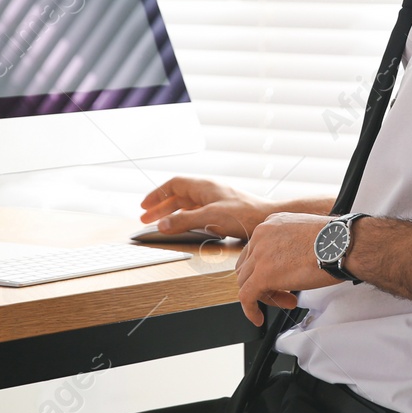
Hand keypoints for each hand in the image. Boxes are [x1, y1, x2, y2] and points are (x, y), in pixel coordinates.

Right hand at [139, 177, 277, 240]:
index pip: (174, 185)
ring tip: (159, 224)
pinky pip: (197, 213)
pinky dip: (185, 219)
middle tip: (145, 218)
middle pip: (178, 196)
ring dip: (171, 214)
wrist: (267, 218)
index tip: (144, 205)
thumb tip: (161, 225)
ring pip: (187, 205)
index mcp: (204, 186)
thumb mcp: (210, 217)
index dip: (157, 194)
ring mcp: (215, 201)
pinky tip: (182, 228)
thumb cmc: (243, 214)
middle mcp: (208, 191)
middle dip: (160, 207)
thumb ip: (184, 221)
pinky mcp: (222, 212)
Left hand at [233, 212, 339, 325]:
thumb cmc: (335, 241)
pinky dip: (250, 310)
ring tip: (287, 302)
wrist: (343, 245)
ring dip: (265, 296)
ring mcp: (260, 254)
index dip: (267, 269)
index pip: (256, 250)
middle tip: (285, 293)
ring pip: (247, 282)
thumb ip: (291, 245)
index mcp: (272, 224)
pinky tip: (258, 318)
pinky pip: (246, 297)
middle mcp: (262, 235)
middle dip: (264, 283)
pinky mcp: (263, 275)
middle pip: (249, 266)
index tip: (282, 279)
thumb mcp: (305, 234)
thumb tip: (290, 262)